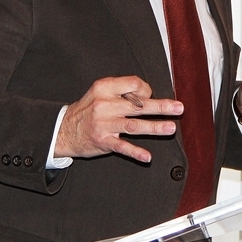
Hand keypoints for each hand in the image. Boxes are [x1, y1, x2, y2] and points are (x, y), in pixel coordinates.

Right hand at [54, 76, 182, 162]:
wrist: (63, 129)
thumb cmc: (89, 109)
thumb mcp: (101, 92)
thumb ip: (122, 91)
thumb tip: (149, 96)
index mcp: (105, 87)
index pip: (134, 84)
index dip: (146, 90)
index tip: (148, 96)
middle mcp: (105, 104)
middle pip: (138, 105)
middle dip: (161, 107)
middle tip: (179, 108)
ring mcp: (104, 124)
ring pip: (134, 125)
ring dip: (154, 127)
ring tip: (170, 128)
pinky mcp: (102, 141)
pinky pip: (122, 147)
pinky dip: (135, 152)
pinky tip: (147, 156)